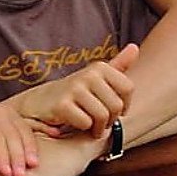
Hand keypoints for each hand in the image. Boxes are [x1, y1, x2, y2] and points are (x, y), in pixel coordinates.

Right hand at [13, 44, 137, 138]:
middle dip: (110, 119)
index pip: (128, 88)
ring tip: (91, 126)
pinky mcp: (62, 105)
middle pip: (116, 106)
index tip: (114, 109)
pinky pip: (85, 123)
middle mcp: (88, 75)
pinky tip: (76, 124)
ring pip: (102, 116)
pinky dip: (82, 128)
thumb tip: (134, 47)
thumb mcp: (97, 77)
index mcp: (100, 67)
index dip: (124, 104)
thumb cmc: (75, 93)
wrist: (41, 101)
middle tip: (100, 122)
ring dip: (98, 127)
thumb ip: (118, 65)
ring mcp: (74, 88)